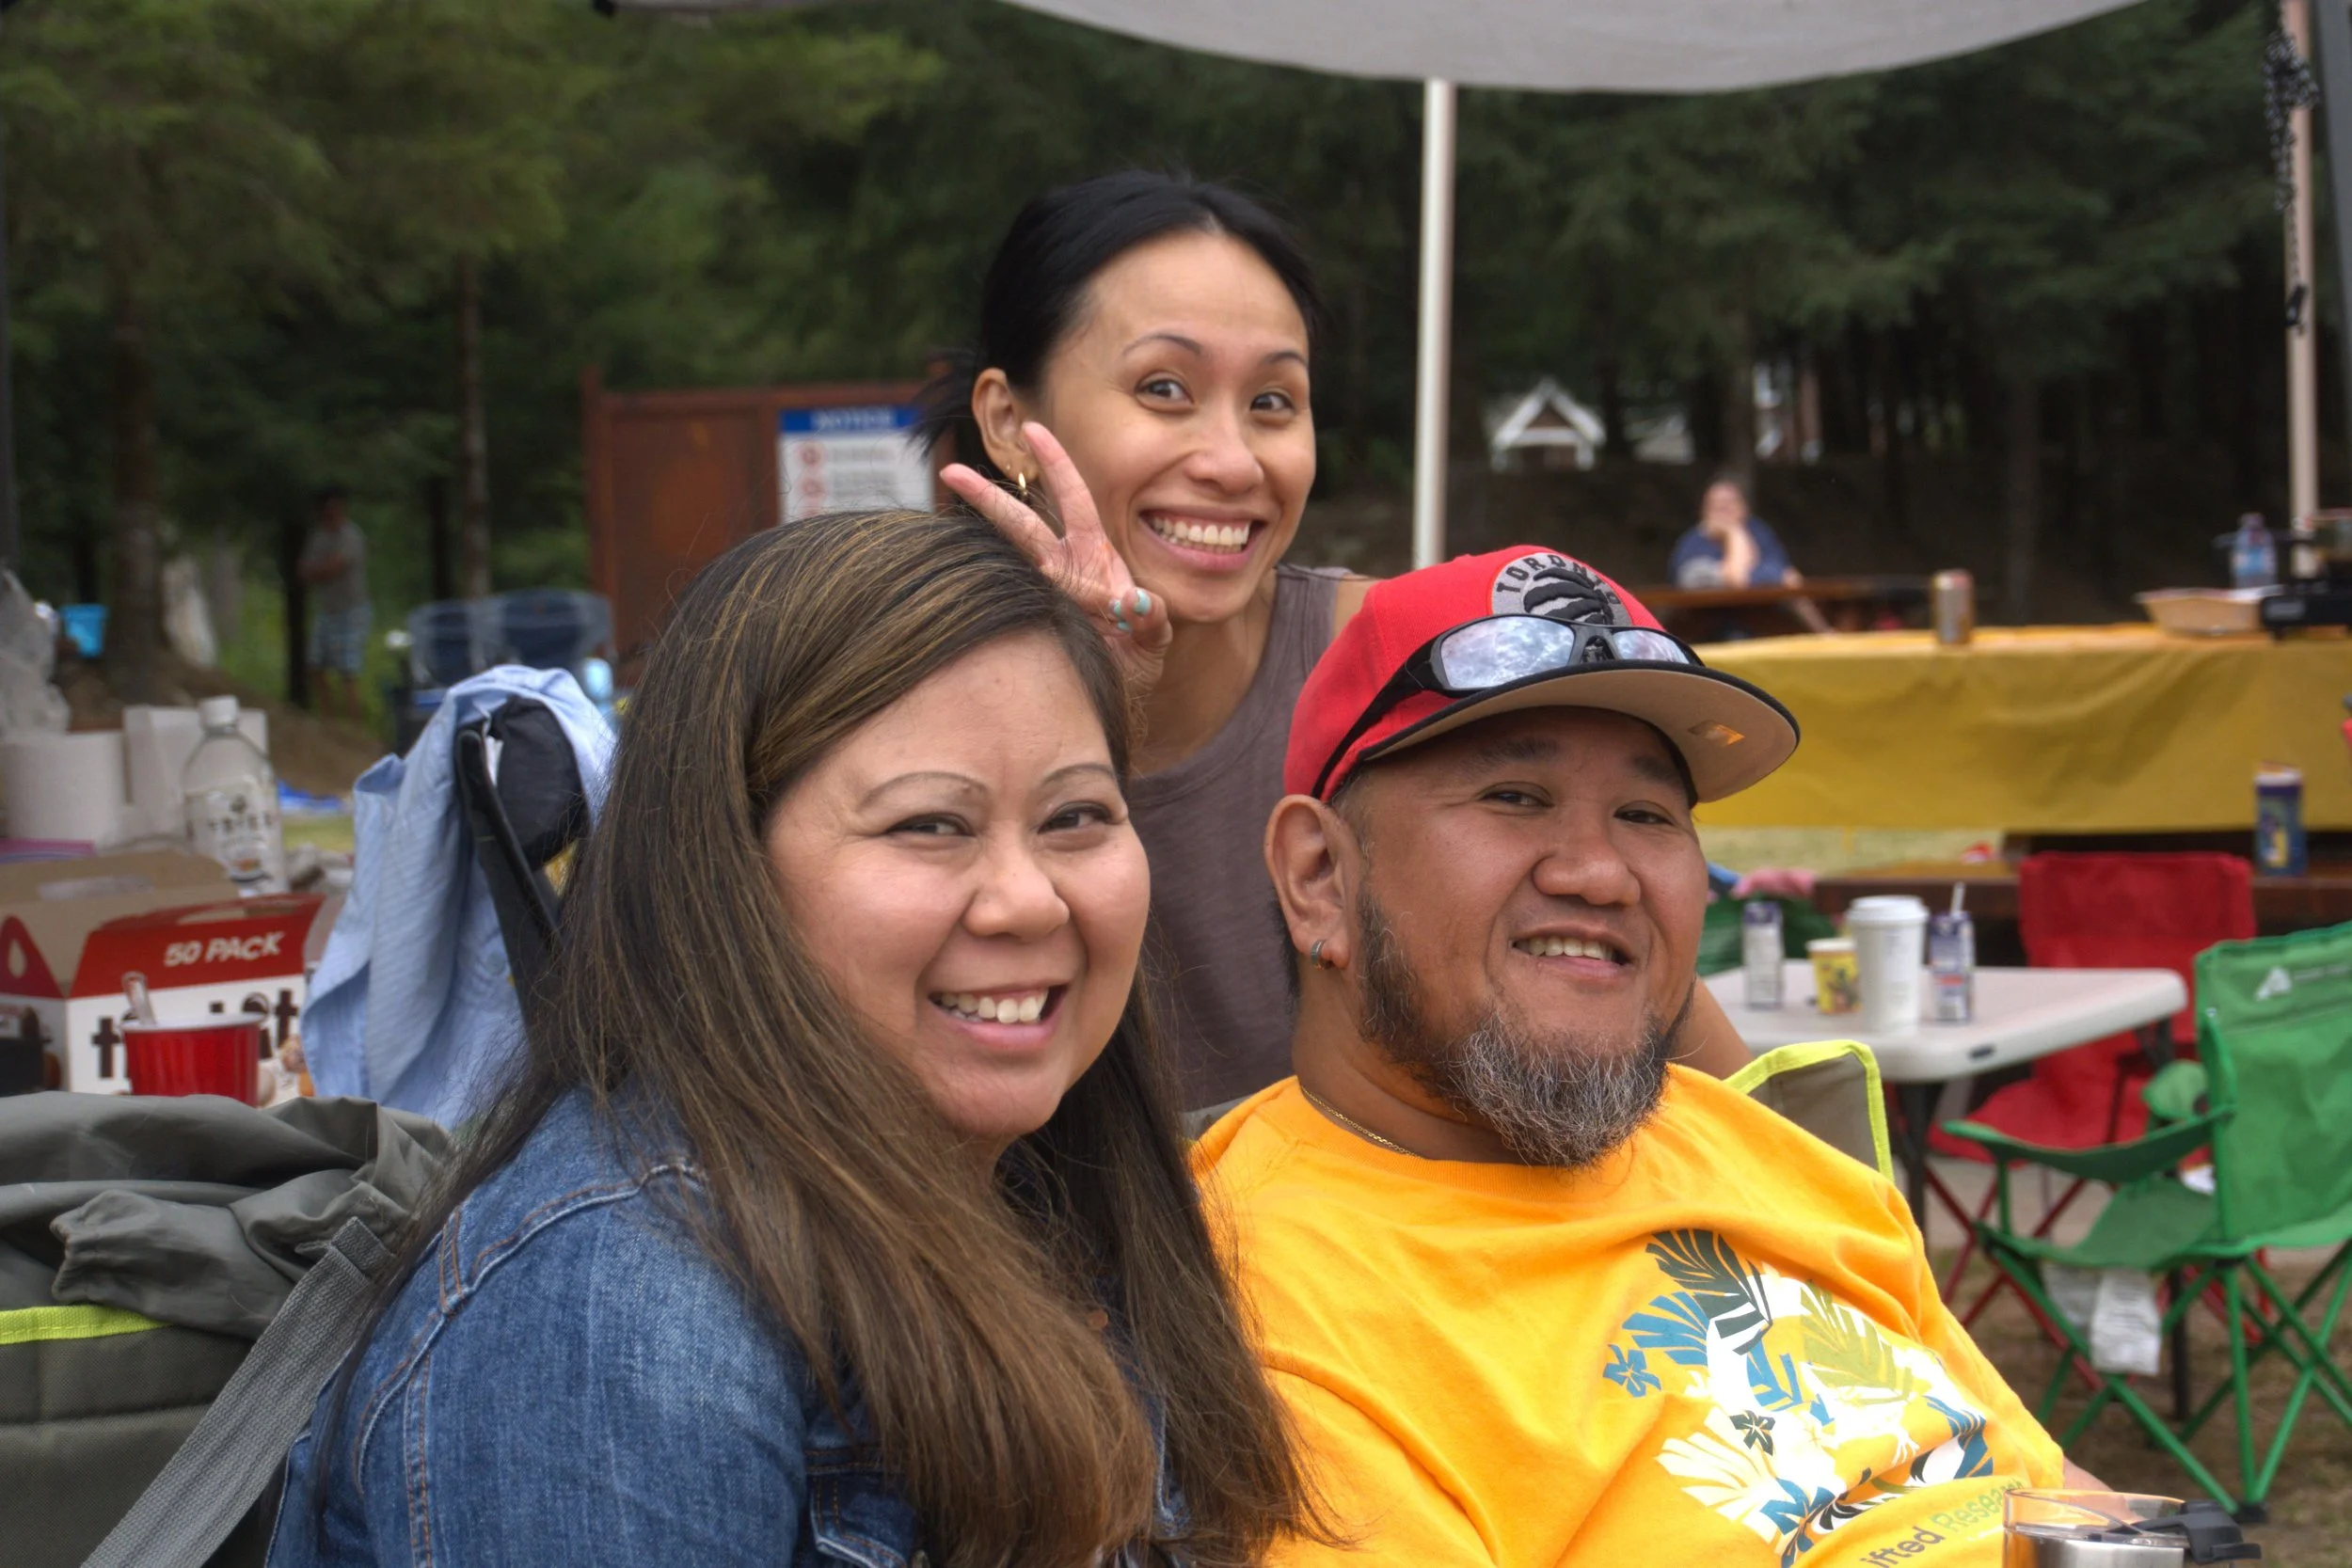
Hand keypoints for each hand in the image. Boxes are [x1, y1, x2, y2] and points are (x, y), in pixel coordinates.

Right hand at [942, 421, 1171, 699]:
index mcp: (1094, 558)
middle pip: (1021, 527)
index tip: (1034, 428)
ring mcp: (1041, 598)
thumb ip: (1153, 621)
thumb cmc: (1136, 663)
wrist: (1119, 702)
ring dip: (977, 543)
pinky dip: (989, 602)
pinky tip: (960, 590)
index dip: (1055, 464)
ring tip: (940, 524)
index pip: (1074, 499)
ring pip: (1005, 562)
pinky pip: (1008, 608)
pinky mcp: (1031, 628)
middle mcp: (1062, 571)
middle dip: (987, 498)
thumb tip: (1138, 604)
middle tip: (950, 472)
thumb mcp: (1154, 641)